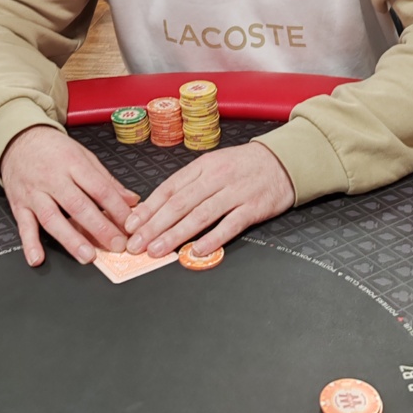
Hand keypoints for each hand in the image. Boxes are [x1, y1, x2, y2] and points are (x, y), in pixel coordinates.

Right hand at [0, 126, 139, 265]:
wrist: (19, 140)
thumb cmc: (54, 149)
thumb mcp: (84, 156)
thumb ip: (107, 180)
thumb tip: (131, 200)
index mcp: (73, 163)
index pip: (99, 188)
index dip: (117, 208)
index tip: (130, 225)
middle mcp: (53, 178)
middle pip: (78, 205)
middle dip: (99, 228)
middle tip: (117, 245)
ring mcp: (35, 193)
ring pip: (52, 218)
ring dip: (71, 239)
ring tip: (87, 256)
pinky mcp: (19, 205)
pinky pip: (24, 225)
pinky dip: (29, 243)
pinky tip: (37, 258)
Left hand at [124, 142, 293, 258]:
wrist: (282, 161)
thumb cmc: (242, 166)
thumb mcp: (213, 165)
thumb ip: (188, 184)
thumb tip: (157, 207)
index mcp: (202, 166)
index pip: (169, 188)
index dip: (148, 208)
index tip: (130, 225)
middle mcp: (216, 177)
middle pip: (179, 203)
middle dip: (154, 226)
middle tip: (136, 244)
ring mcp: (235, 192)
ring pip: (200, 214)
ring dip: (176, 234)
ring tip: (157, 250)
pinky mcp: (253, 206)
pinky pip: (230, 224)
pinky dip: (213, 239)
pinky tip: (196, 251)